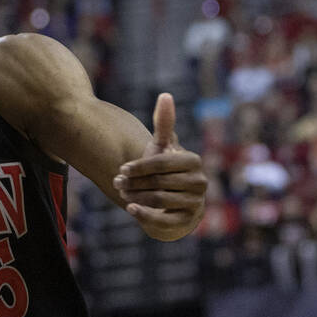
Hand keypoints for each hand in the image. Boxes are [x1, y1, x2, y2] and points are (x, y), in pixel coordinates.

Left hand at [113, 93, 206, 240]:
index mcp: (193, 161)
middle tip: (117, 182)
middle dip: (134, 182)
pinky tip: (130, 208)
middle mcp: (199, 182)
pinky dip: (145, 215)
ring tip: (122, 192)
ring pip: (159, 199)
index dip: (139, 166)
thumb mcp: (163, 147)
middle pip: (158, 181)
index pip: (162, 162)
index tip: (122, 168)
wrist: (175, 202)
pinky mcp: (188, 222)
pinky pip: (165, 220)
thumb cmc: (166, 170)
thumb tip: (165, 94)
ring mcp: (196, 203)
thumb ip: (164, 123)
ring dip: (136, 196)